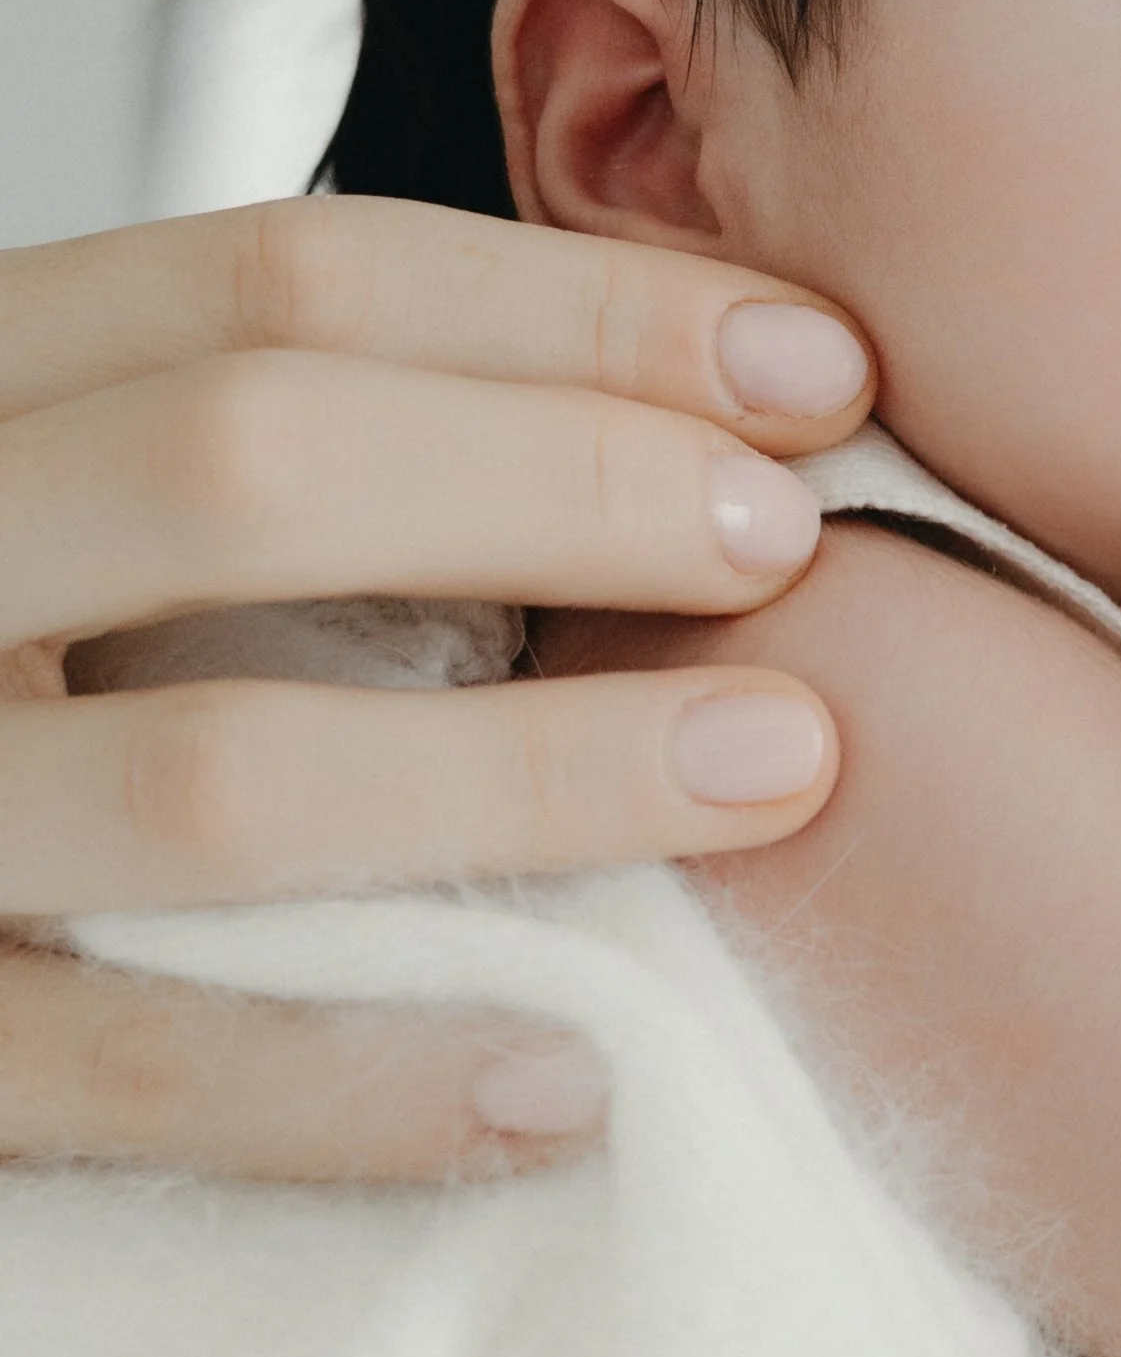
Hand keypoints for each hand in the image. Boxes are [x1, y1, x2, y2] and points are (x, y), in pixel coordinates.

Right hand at [0, 197, 874, 1177]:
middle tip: (793, 535)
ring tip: (781, 762)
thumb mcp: (71, 510)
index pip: (273, 279)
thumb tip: (668, 426)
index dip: (569, 312)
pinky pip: (138, 1071)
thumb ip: (250, 457)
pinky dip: (363, 1078)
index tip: (811, 365)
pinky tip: (573, 1078)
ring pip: (220, 771)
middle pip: (247, 463)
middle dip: (565, 480)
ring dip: (537, 763)